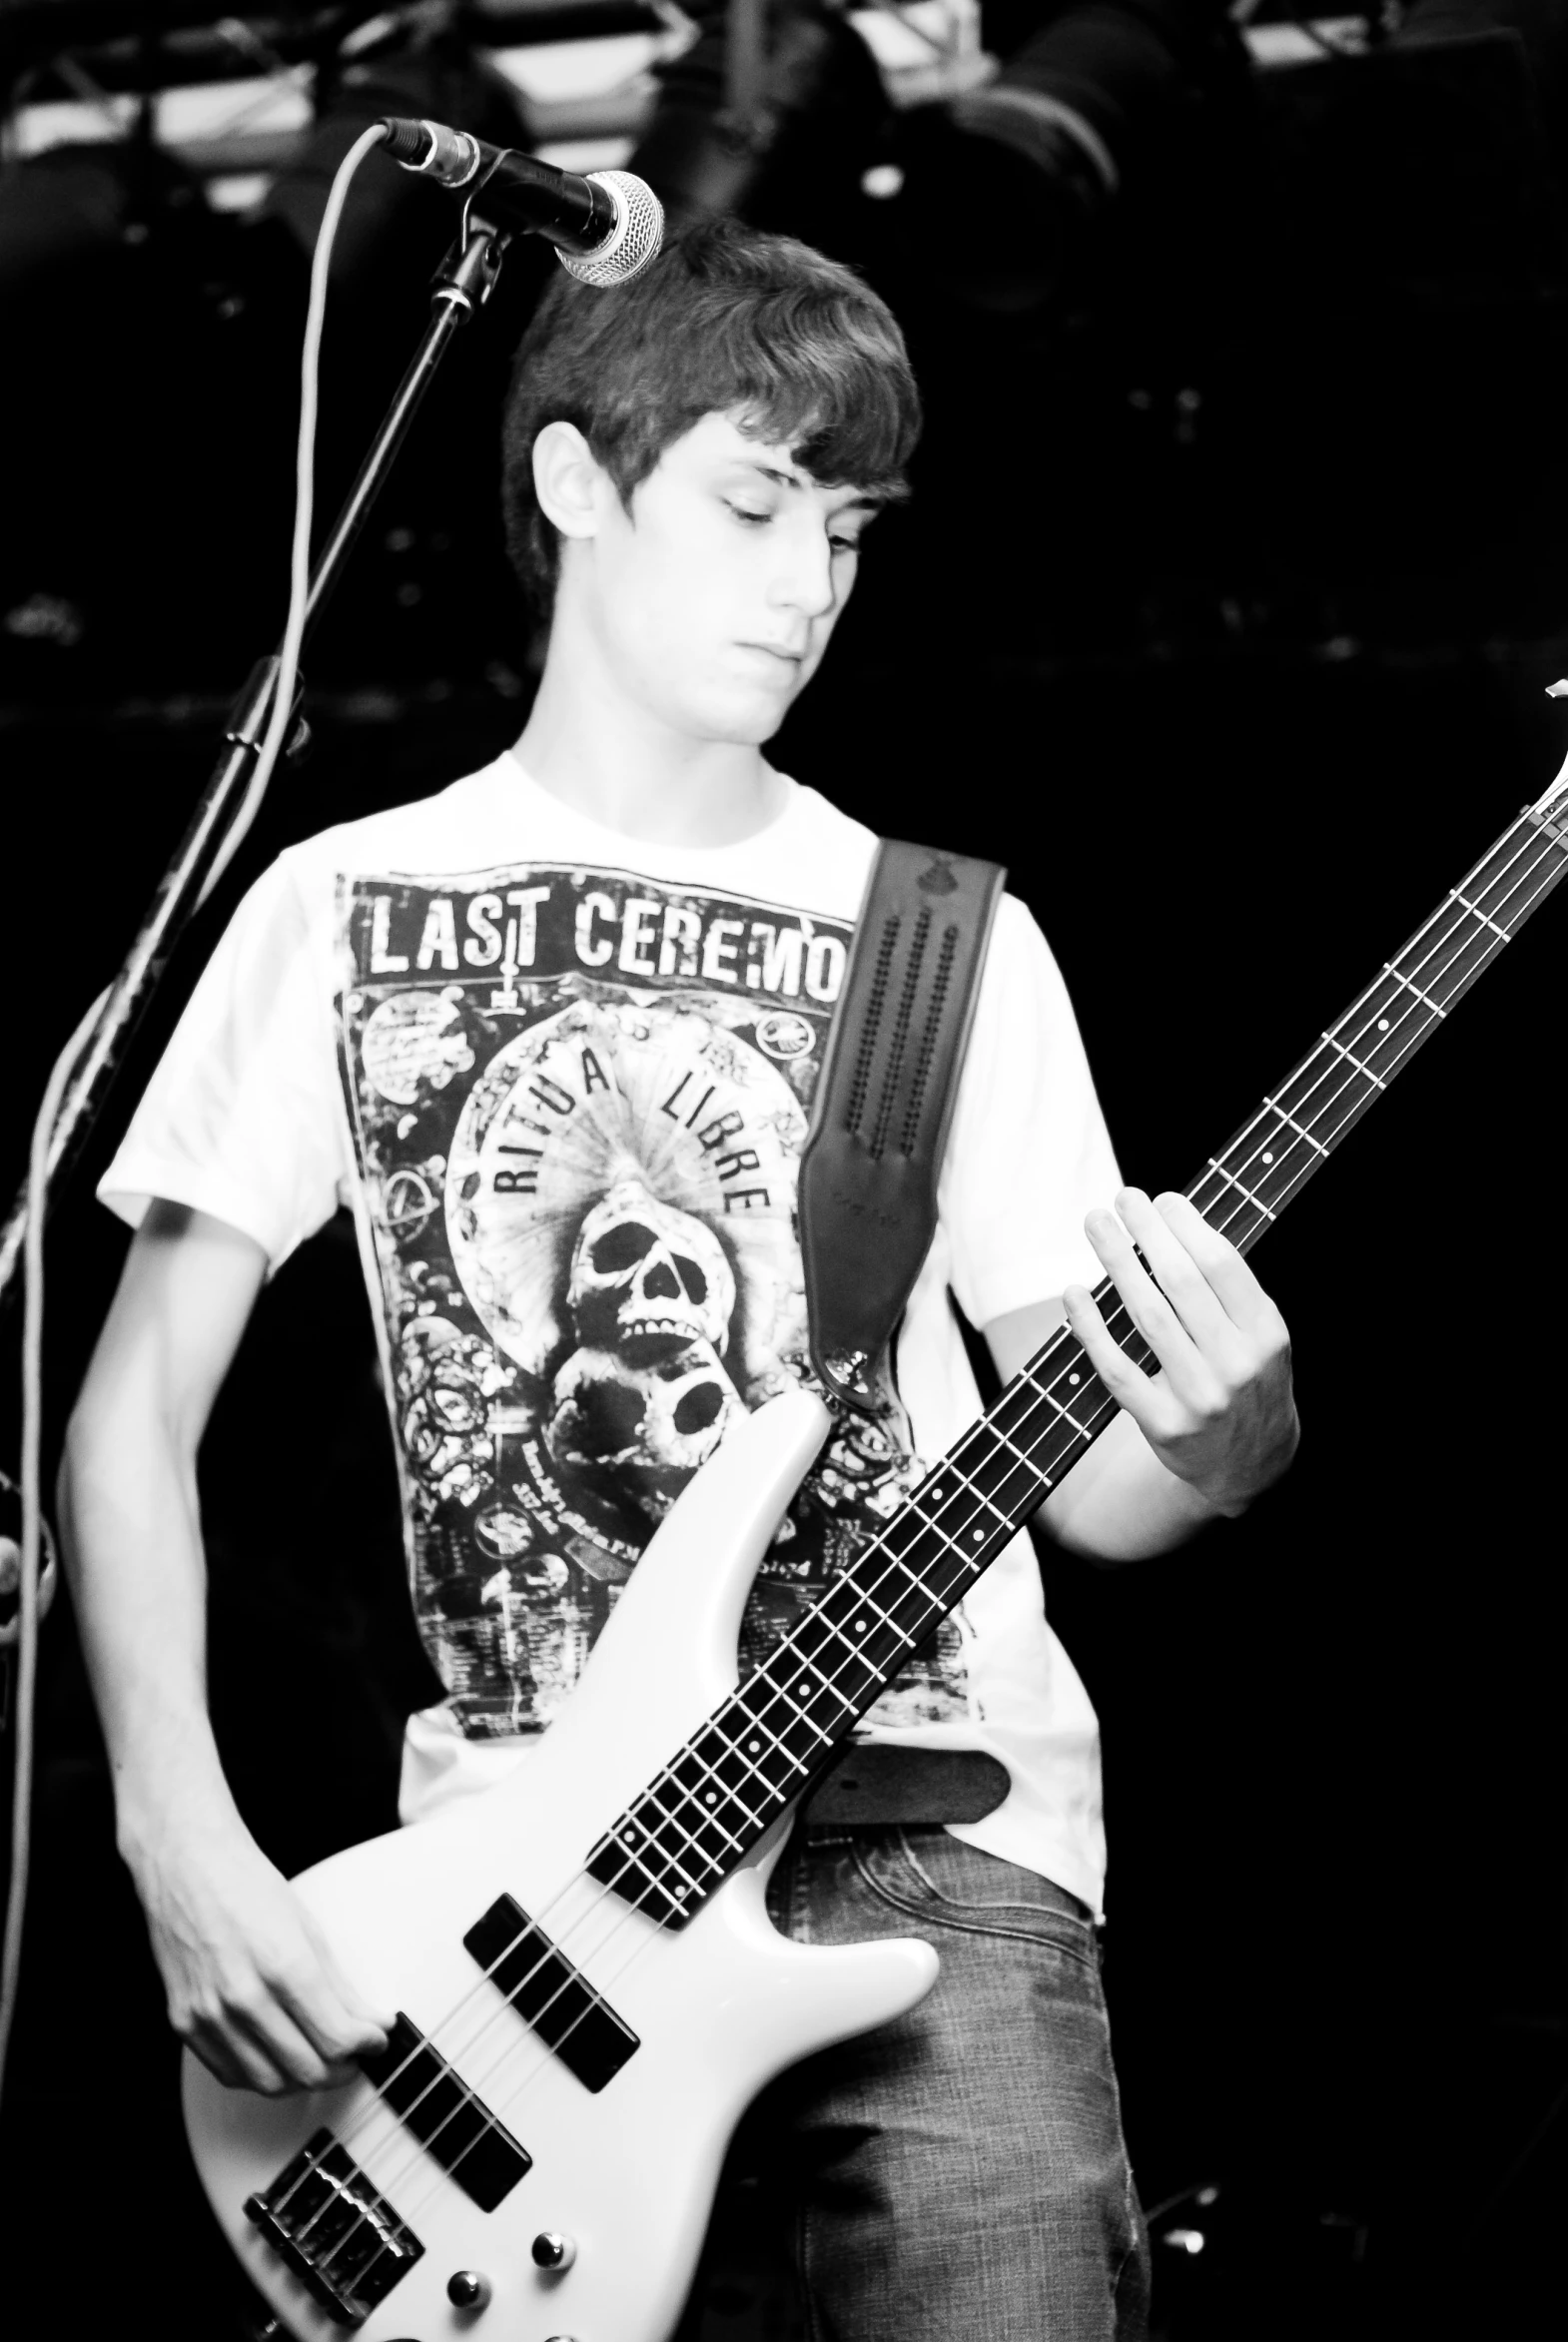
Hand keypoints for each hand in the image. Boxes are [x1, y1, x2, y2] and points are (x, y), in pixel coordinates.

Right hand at [126, 1801, 393, 2094]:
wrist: (187, 1866)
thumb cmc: (247, 1886)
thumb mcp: (307, 1928)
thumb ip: (339, 1986)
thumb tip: (370, 2024)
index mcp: (283, 1965)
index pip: (336, 2039)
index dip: (366, 2047)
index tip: (375, 2041)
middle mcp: (244, 1997)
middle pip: (307, 2070)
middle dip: (341, 2069)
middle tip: (354, 2056)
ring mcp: (209, 2015)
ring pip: (270, 2083)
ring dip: (303, 2079)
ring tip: (319, 2059)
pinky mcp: (184, 2023)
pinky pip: (231, 2074)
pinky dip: (262, 2075)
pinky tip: (278, 2056)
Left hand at [1062, 1187, 1298, 1517]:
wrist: (1252, 1468)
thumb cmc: (1249, 1385)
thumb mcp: (1261, 1339)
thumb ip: (1229, 1293)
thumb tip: (1173, 1226)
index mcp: (1266, 1334)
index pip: (1222, 1265)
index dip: (1188, 1226)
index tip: (1162, 1200)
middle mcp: (1236, 1364)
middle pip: (1182, 1283)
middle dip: (1147, 1232)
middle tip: (1122, 1198)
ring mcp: (1199, 1397)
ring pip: (1147, 1316)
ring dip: (1116, 1262)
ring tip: (1097, 1224)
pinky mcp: (1163, 1424)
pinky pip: (1117, 1367)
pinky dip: (1091, 1327)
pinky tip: (1074, 1294)